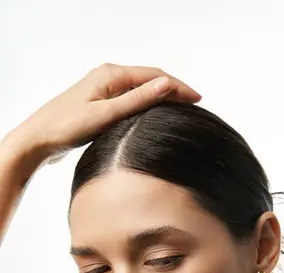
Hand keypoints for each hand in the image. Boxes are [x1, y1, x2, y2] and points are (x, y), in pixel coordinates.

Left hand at [11, 64, 201, 164]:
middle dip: (173, 90)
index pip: (154, 76)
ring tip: (181, 109)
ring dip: (161, 97)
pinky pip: (130, 100)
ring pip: (140, 90)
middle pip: (149, 80)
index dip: (179, 86)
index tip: (198, 99)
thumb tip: (166, 84)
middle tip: (195, 105)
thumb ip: (137, 100)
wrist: (38, 140)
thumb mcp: (106, 114)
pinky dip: (147, 105)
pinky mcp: (99, 104)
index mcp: (111, 75)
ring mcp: (103, 90)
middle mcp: (108, 77)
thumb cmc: (67, 127)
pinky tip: (153, 117)